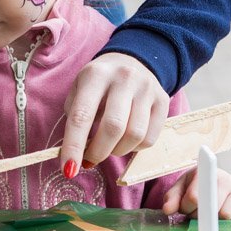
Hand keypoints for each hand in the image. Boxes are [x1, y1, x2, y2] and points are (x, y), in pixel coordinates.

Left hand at [59, 52, 170, 172]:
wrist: (132, 60)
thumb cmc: (99, 82)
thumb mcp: (79, 89)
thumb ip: (76, 117)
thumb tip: (75, 154)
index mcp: (95, 74)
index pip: (82, 115)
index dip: (74, 146)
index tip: (68, 170)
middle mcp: (123, 78)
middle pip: (113, 128)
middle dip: (98, 152)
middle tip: (90, 160)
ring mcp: (146, 88)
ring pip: (134, 136)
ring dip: (117, 151)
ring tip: (109, 147)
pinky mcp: (162, 100)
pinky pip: (150, 138)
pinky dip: (135, 148)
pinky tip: (126, 140)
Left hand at [161, 166, 230, 218]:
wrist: (219, 181)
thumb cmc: (198, 184)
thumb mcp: (182, 186)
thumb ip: (172, 197)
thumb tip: (168, 210)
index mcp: (205, 171)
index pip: (194, 197)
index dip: (187, 206)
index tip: (184, 209)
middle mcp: (224, 179)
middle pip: (207, 209)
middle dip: (195, 214)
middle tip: (194, 210)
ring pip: (220, 215)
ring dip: (209, 219)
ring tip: (207, 210)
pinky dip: (221, 221)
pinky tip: (217, 213)